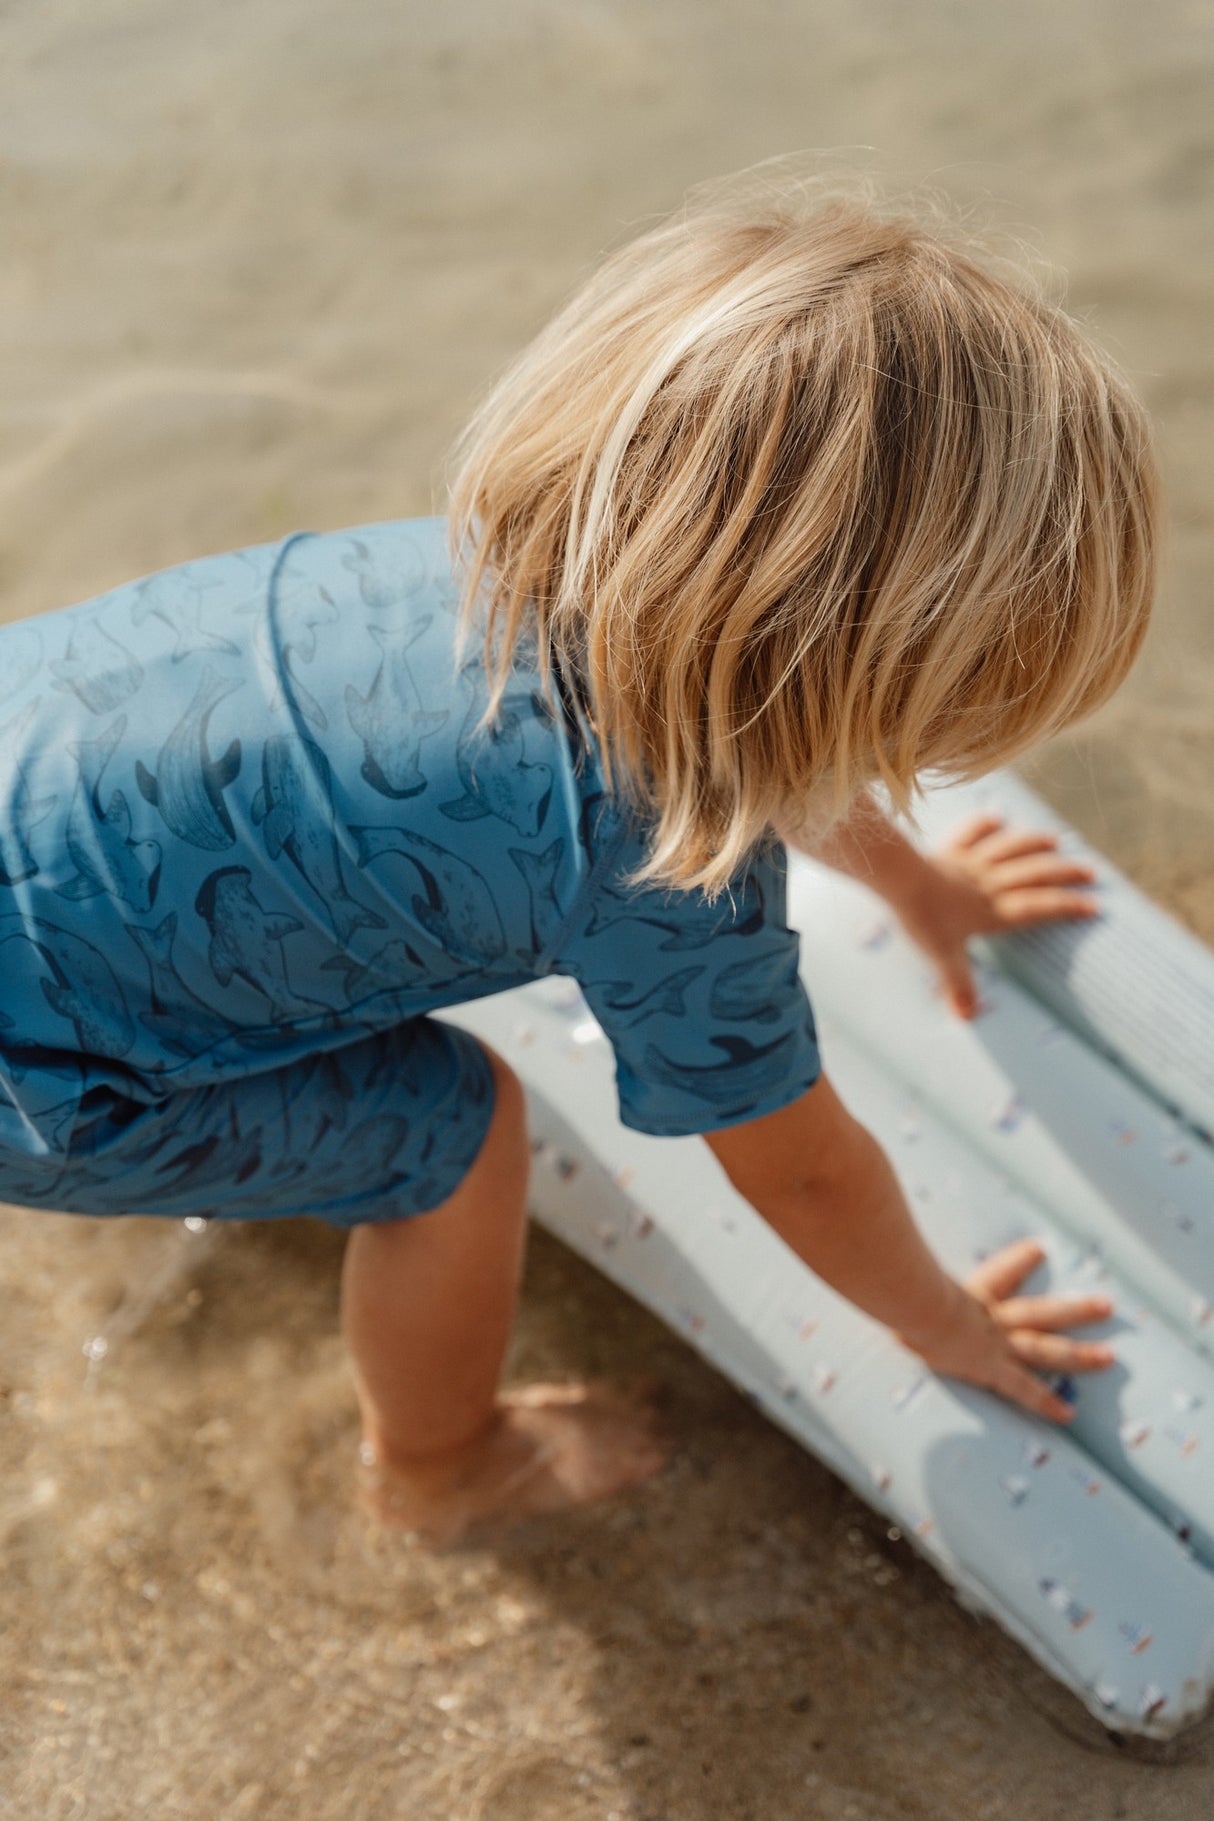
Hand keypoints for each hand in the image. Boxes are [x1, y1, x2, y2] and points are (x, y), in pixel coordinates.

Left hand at [896, 814, 1098, 1018]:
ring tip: (1056, 841)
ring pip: (1010, 849)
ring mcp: (970, 864)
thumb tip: (967, 1017)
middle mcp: (988, 884)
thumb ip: (959, 985)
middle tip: (1092, 872)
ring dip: (1035, 844)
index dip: (1067, 907)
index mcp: (992, 912)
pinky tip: (997, 819)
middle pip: (1034, 875)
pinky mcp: (949, 851)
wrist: (898, 880)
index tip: (1094, 907)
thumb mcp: (942, 957)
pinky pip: (972, 833)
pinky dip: (985, 825)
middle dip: (1065, 873)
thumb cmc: (922, 919)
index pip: (1038, 909)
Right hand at [896, 1238, 1114, 1422]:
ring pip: (1046, 1347)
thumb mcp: (903, 1266)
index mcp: (972, 1291)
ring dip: (1079, 1352)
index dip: (1020, 1260)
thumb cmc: (905, 1285)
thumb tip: (880, 1240)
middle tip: (1107, 1306)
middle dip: (1075, 1309)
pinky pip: (1023, 1388)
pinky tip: (1068, 1414)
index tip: (1039, 1249)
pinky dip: (1046, 1401)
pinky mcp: (989, 1368)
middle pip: (1042, 1311)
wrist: (918, 1305)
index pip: (1002, 1272)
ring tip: (1109, 1356)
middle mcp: (992, 1317)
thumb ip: (897, 1254)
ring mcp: (995, 1343)